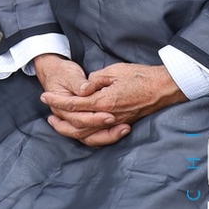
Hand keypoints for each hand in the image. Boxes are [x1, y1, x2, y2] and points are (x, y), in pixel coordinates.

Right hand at [33, 55, 118, 144]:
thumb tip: (87, 90)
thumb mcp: (69, 74)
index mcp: (60, 108)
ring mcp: (73, 123)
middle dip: (103, 129)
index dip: (94, 118)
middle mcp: (65, 119)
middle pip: (82, 132)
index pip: (77, 118)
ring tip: (124, 129)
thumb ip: (78, 83)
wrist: (55, 74)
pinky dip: (105, 137)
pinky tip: (119, 133)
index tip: (111, 116)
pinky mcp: (82, 124)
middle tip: (122, 126)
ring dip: (106, 137)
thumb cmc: (63, 73)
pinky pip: (93, 137)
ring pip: (88, 138)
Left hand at [40, 59, 184, 146]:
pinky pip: (102, 137)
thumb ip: (94, 81)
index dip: (58, 101)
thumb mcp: (114, 72)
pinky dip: (88, 137)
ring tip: (59, 124)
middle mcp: (109, 116)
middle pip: (78, 125)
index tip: (44, 97)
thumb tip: (82, 89)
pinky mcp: (123, 125)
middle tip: (48, 114)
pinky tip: (80, 131)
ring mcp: (117, 123)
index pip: (75, 105)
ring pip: (89, 135)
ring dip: (71, 131)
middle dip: (60, 120)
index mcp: (105, 102)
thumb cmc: (140, 76)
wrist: (164, 87)